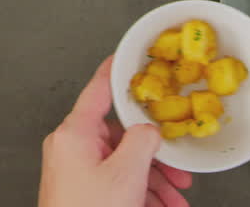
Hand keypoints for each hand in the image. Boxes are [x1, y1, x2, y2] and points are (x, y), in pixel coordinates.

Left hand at [39, 57, 192, 206]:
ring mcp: (75, 168)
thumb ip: (142, 143)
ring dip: (154, 181)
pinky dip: (140, 192)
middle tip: (179, 169)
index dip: (114, 72)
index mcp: (74, 133)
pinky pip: (116, 181)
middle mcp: (71, 146)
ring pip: (123, 163)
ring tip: (176, 201)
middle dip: (155, 156)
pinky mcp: (81, 188)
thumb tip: (149, 130)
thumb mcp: (126, 174)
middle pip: (120, 136)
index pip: (97, 90)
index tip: (125, 57)